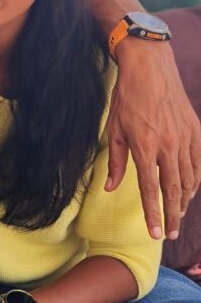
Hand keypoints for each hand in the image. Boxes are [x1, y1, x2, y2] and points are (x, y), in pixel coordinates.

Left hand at [105, 39, 200, 239]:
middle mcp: (168, 145)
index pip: (150, 190)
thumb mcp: (114, 129)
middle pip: (174, 190)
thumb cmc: (127, 97)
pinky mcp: (195, 129)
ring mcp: (184, 137)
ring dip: (184, 200)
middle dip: (172, 215)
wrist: (150, 68)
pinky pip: (198, 162)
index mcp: (144, 146)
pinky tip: (189, 189)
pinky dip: (195, 179)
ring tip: (177, 214)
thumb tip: (110, 188)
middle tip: (171, 234)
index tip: (156, 234)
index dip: (153, 214)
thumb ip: (114, 162)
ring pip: (189, 178)